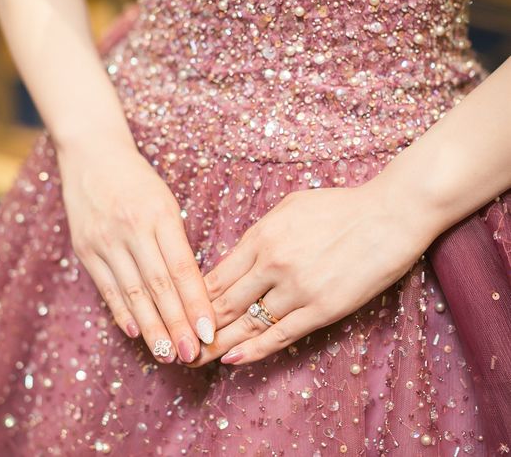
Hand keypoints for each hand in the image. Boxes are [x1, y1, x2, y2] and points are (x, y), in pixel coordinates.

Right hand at [56, 126, 214, 364]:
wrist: (91, 155)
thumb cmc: (138, 180)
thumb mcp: (165, 200)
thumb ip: (175, 240)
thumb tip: (190, 288)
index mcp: (159, 214)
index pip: (181, 267)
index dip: (195, 301)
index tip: (209, 331)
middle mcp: (131, 228)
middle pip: (157, 285)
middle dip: (176, 323)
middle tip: (191, 355)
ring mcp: (104, 240)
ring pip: (131, 292)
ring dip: (150, 326)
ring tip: (165, 353)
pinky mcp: (85, 248)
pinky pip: (106, 287)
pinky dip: (121, 312)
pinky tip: (134, 332)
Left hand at [190, 180, 438, 365]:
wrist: (389, 214)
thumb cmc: (339, 207)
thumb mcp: (289, 207)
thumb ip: (261, 233)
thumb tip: (238, 256)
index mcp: (262, 235)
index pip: (216, 275)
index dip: (195, 298)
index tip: (182, 313)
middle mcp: (273, 263)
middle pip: (225, 303)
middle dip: (198, 326)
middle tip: (178, 342)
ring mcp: (297, 287)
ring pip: (248, 323)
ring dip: (219, 344)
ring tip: (195, 359)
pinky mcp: (322, 308)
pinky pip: (280, 334)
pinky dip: (254, 349)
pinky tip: (232, 359)